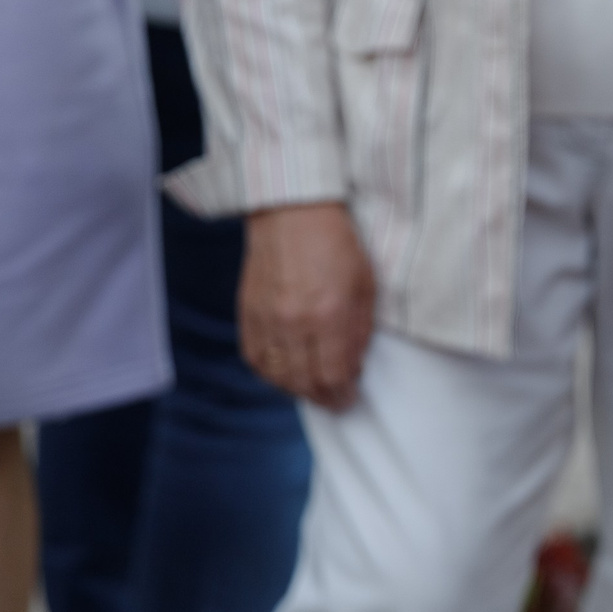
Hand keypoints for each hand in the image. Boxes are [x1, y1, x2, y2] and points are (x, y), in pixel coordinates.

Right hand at [240, 201, 377, 409]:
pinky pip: (255, 359)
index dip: (342, 396)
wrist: (293, 212)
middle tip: (335, 400)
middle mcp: (293, 322)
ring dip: (297, 389)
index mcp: (328, 315)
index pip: (332, 377)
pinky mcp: (247, 313)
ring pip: (277, 376)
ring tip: (313, 388)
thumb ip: (359, 332)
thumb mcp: (365, 287)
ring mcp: (266, 319)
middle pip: (304, 383)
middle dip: (322, 398)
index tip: (350, 399)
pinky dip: (271, 373)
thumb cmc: (338, 245)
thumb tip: (352, 369)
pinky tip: (285, 373)